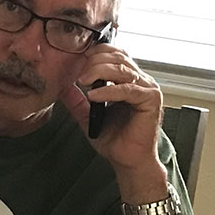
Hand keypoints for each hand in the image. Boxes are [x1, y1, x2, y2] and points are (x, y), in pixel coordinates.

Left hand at [60, 45, 163, 176]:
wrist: (128, 160)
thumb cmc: (114, 140)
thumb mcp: (88, 116)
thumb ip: (77, 101)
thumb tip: (63, 88)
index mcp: (129, 80)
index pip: (115, 55)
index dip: (96, 53)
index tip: (78, 61)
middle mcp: (141, 81)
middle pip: (117, 58)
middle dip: (94, 62)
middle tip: (79, 75)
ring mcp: (148, 89)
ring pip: (122, 70)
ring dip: (99, 72)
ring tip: (82, 81)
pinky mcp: (151, 101)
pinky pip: (127, 90)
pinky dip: (108, 91)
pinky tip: (93, 95)